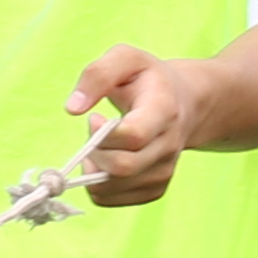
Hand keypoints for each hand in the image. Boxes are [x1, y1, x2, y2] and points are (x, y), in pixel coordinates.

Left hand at [66, 44, 204, 204]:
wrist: (183, 102)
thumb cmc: (147, 78)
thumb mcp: (125, 58)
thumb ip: (98, 75)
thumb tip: (73, 108)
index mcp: (163, 110)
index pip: (134, 136)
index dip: (103, 133)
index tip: (95, 118)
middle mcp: (169, 145)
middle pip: (122, 167)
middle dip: (94, 152)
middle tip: (94, 132)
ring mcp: (165, 170)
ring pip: (114, 187)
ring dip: (93, 167)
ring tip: (100, 145)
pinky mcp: (156, 187)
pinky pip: (114, 199)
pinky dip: (98, 184)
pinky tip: (104, 161)